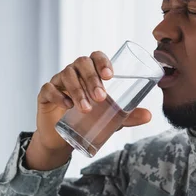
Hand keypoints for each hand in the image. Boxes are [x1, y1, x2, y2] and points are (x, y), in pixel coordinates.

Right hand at [35, 51, 151, 151]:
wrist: (64, 138)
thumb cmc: (90, 120)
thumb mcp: (111, 119)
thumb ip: (128, 116)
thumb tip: (149, 115)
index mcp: (91, 72)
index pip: (95, 57)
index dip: (102, 61)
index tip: (110, 76)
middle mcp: (75, 72)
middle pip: (81, 63)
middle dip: (92, 79)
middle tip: (101, 98)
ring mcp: (58, 81)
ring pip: (66, 75)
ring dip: (77, 90)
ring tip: (86, 109)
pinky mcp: (45, 94)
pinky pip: (49, 88)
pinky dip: (58, 95)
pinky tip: (67, 106)